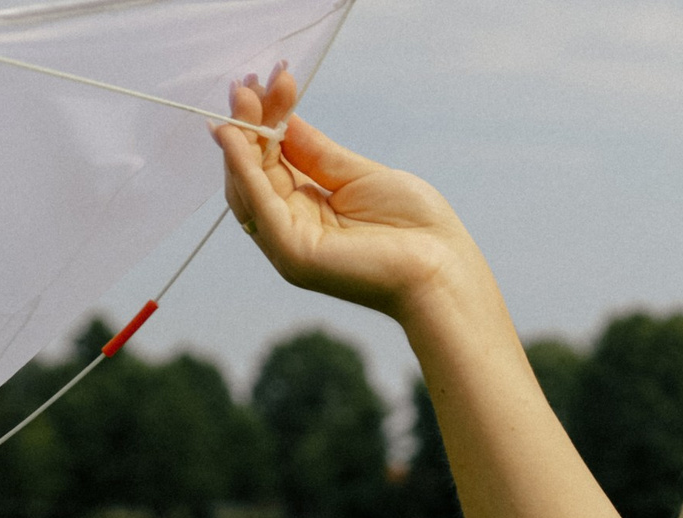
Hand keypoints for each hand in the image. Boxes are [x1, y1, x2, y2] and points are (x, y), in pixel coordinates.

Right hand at [215, 75, 483, 323]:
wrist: (444, 270)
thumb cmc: (416, 228)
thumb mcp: (357, 175)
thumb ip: (314, 152)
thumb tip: (281, 119)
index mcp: (310, 214)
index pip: (272, 162)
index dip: (266, 122)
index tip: (271, 81)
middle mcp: (294, 231)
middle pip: (254, 171)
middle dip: (249, 123)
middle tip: (252, 81)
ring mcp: (291, 246)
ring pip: (248, 186)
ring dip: (242, 138)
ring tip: (245, 96)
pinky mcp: (295, 255)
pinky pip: (259, 206)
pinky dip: (244, 168)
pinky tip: (238, 135)